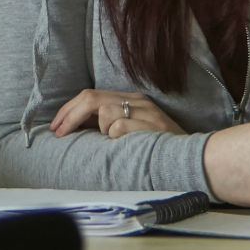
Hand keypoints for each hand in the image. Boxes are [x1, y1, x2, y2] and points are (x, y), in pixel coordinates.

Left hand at [50, 89, 180, 138]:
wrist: (193, 156)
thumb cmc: (157, 147)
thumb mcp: (129, 131)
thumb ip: (105, 124)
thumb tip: (73, 126)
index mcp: (131, 99)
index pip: (91, 94)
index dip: (68, 109)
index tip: (55, 126)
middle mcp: (137, 100)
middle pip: (91, 97)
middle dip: (69, 115)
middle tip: (58, 133)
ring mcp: (145, 111)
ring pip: (104, 112)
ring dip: (101, 130)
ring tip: (114, 142)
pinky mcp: (150, 124)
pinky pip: (118, 127)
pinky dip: (114, 137)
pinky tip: (126, 145)